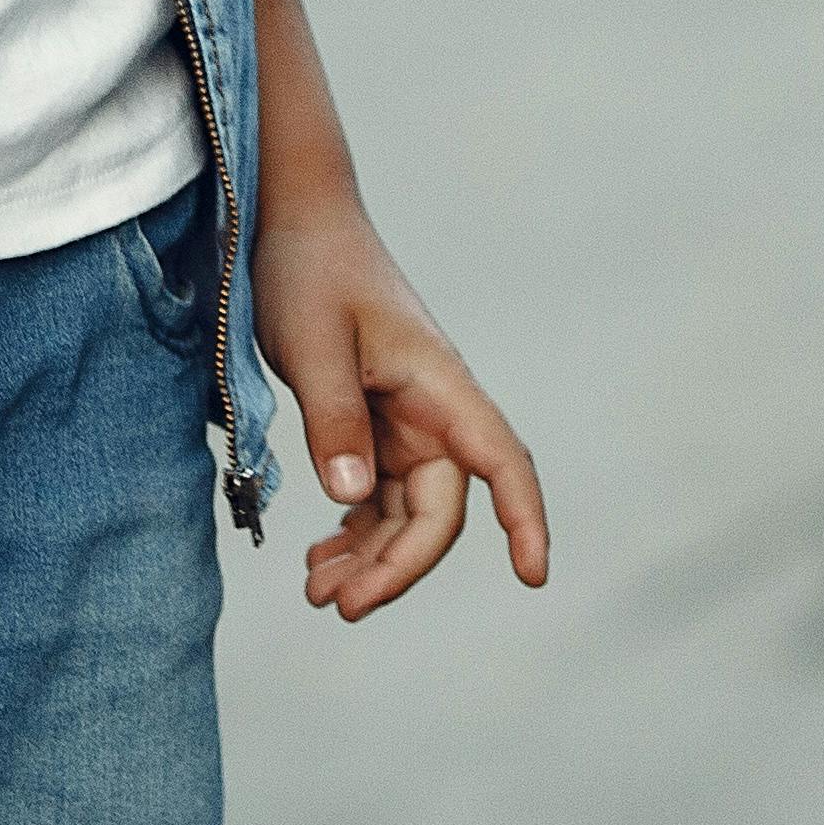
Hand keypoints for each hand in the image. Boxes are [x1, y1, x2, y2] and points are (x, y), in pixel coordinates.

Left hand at [253, 172, 548, 620]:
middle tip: (339, 605)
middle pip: (437, 510)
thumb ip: (335, 419)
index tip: (532, 577)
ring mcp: (403, 422)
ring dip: (370, 558)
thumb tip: (354, 497)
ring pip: (405, 513)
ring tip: (317, 593)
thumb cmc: (310, 267)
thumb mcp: (314, 342)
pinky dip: (352, 533)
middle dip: (397, 565)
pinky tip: (320, 558)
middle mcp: (432, 411)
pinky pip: (375, 497)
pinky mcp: (371, 426)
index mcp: (438, 384)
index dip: (524, 518)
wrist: (290, 219)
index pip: (500, 460)